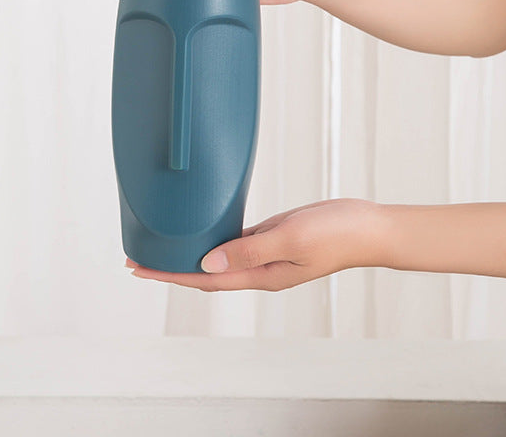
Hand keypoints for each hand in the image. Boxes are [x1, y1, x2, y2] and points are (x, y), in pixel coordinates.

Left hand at [126, 199, 387, 291]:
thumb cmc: (336, 234)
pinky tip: (201, 230)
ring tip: (162, 246)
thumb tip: (206, 263)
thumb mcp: (289, 240)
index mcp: (260, 275)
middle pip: (202, 272)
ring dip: (188, 253)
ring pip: (216, 256)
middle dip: (169, 268)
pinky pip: (234, 240)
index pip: (202, 279)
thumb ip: (248, 251)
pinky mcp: (272, 236)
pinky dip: (212, 238)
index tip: (139, 269)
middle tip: (137, 259)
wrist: (368, 227)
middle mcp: (258, 269)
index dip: (168, 275)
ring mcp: (265, 253)